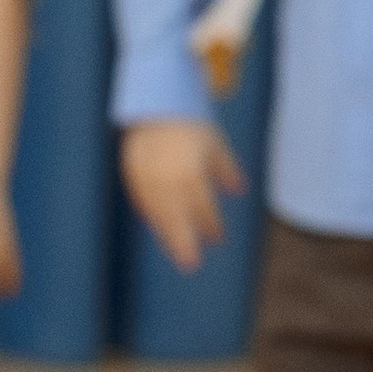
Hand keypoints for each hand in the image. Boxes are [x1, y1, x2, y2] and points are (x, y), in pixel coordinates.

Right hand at [121, 117, 244, 270]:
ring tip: (177, 254)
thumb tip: (240, 190)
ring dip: (167, 235)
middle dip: (184, 243)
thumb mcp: (215, 144)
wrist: (156, 105)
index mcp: (191, 172)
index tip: (217, 238)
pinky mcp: (132, 174)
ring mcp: (147, 178)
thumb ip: (226, 169)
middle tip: (191, 266)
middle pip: (177, 218)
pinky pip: (142, 202)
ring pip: (157, 214)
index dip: (210, 223)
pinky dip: (151, 217)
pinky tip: (159, 228)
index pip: (202, 206)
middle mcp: (167, 179)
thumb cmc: (190, 125)